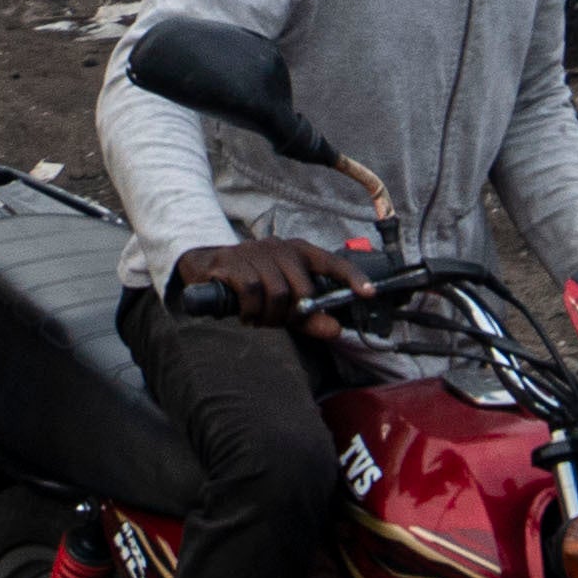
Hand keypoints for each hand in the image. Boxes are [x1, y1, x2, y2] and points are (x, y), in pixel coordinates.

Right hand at [172, 238, 353, 325]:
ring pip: (277, 292)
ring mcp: (256, 251)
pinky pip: (252, 290)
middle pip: (302, 289)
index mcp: (298, 253)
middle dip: (292, 314)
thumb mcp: (284, 304)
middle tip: (276, 321)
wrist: (207, 270)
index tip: (370, 293)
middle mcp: (280, 247)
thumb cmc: (253, 285)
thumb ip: (310, 318)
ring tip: (258, 318)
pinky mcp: (233, 260)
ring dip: (269, 315)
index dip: (353, 277)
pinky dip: (251, 310)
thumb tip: (336, 330)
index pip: (332, 263)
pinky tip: (246, 314)